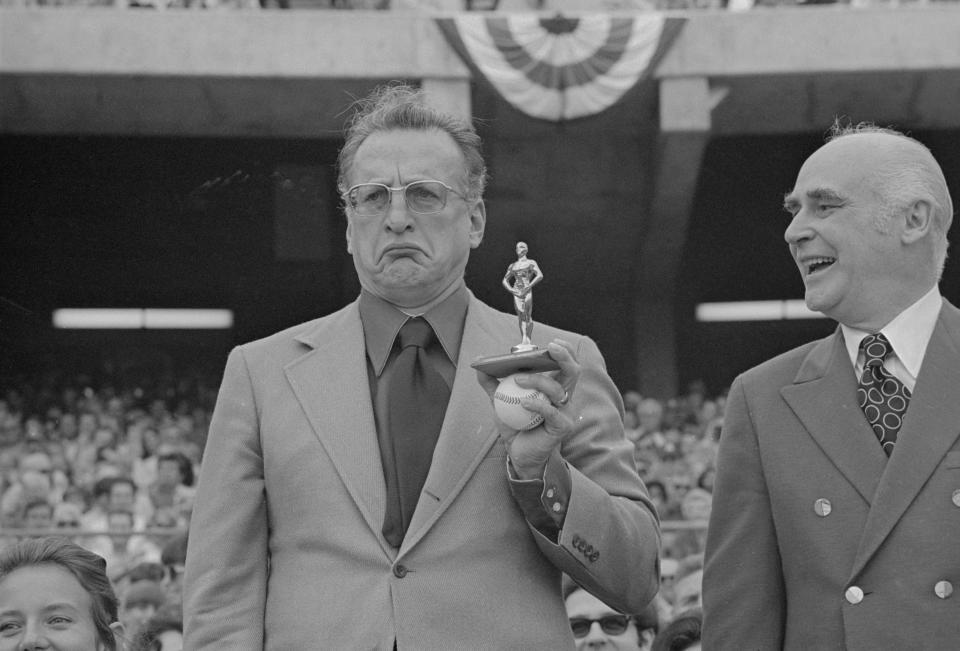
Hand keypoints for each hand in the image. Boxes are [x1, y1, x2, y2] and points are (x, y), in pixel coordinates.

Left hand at [476, 339, 579, 478]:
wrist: (518, 453)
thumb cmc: (515, 424)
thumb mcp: (500, 400)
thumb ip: (492, 382)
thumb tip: (479, 361)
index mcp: (555, 385)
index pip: (568, 363)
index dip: (564, 350)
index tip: (551, 342)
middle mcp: (564, 396)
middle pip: (574, 370)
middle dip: (564, 356)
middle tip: (549, 348)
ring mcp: (566, 411)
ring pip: (558, 388)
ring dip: (537, 380)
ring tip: (517, 381)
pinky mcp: (562, 426)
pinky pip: (552, 411)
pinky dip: (536, 404)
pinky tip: (523, 403)